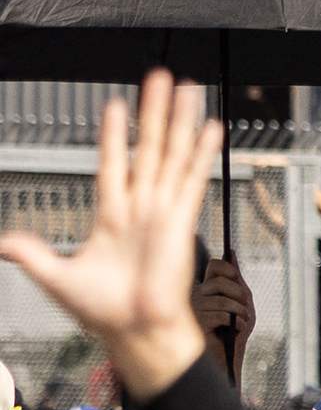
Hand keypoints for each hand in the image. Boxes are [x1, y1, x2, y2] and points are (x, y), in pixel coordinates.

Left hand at [0, 75, 216, 398]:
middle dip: (152, 112)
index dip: (113, 136)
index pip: (112, 164)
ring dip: (180, 121)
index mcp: (111, 216)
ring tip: (187, 89)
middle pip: (147, 148)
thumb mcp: (58, 278)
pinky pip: (192, 178)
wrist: (136, 331)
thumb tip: (3, 243)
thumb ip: (34, 254)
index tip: (114, 105)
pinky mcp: (180, 219)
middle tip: (160, 79)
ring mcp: (162, 210)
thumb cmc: (105, 311)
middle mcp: (140, 207)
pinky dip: (202, 153)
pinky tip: (211, 128)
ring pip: (171, 154)